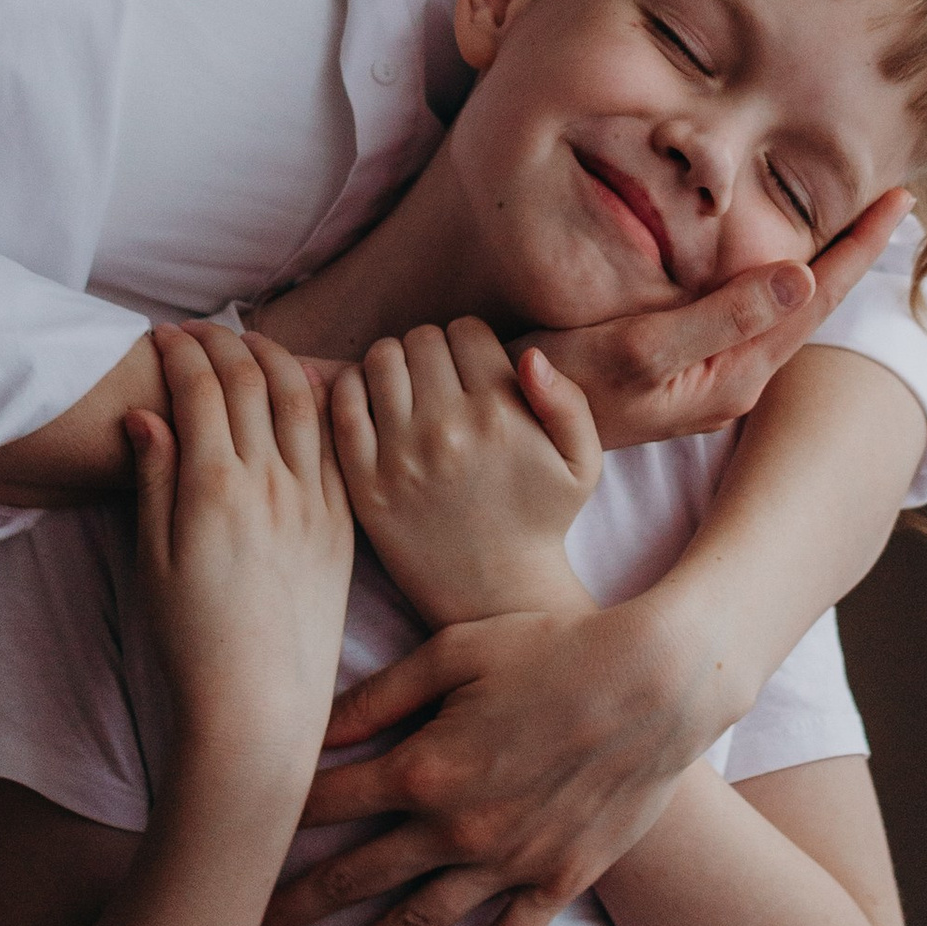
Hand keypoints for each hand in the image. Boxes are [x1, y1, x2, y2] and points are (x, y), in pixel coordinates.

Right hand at [128, 325, 353, 763]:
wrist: (259, 702)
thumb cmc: (192, 640)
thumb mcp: (153, 559)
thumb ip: (154, 480)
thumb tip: (146, 416)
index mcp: (214, 488)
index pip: (200, 388)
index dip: (180, 351)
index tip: (163, 335)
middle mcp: (270, 483)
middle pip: (251, 381)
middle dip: (223, 343)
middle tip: (201, 331)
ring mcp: (315, 500)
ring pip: (301, 399)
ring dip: (273, 359)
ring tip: (250, 345)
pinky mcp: (343, 523)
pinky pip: (338, 442)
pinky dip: (320, 402)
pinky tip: (306, 389)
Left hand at [254, 590, 733, 925]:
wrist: (661, 682)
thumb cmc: (557, 645)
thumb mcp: (458, 649)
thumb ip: (380, 694)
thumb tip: (314, 726)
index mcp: (422, 765)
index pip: (325, 802)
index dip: (273, 823)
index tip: (232, 847)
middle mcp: (454, 826)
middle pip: (352, 876)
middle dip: (290, 910)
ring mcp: (506, 862)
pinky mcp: (554, 881)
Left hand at [329, 320, 601, 627]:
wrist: (495, 595)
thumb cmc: (541, 520)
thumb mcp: (582, 462)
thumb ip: (567, 400)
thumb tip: (530, 356)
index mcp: (500, 413)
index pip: (465, 330)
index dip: (470, 343)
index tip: (471, 370)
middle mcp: (447, 427)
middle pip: (421, 338)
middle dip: (431, 351)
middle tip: (439, 382)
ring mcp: (400, 455)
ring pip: (380, 360)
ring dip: (393, 366)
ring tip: (408, 392)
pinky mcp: (365, 482)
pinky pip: (344, 403)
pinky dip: (354, 391)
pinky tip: (377, 409)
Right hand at [527, 186, 910, 451]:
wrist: (516, 432)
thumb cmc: (564, 386)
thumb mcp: (641, 348)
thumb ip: (723, 315)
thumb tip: (804, 278)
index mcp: (737, 372)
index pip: (815, 298)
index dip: (858, 246)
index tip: (899, 198)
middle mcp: (737, 380)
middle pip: (813, 304)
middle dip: (854, 252)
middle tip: (896, 201)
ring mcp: (714, 377)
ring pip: (787, 310)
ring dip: (824, 265)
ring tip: (859, 224)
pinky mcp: (689, 368)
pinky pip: (754, 316)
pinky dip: (780, 280)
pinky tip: (786, 262)